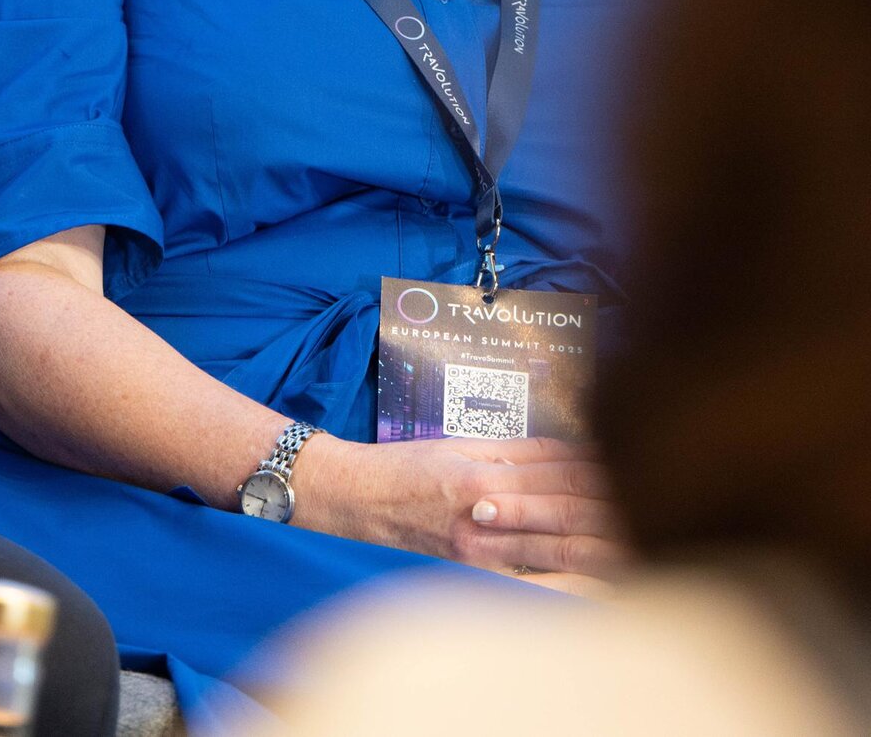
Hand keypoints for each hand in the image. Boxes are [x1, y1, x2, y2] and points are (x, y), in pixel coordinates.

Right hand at [293, 432, 628, 594]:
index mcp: (488, 474)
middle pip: (571, 513)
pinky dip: (575, 575)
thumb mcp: (464, 444)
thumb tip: (576, 450)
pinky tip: (603, 574)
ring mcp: (485, 551)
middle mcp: (489, 515)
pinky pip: (538, 577)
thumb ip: (521, 451)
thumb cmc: (409, 468)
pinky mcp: (479, 573)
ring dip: (607, 544)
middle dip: (619, 510)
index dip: (608, 471)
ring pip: (562, 549)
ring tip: (648, 538)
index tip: (645, 460)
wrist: (356, 502)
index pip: (565, 472)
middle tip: (663, 500)